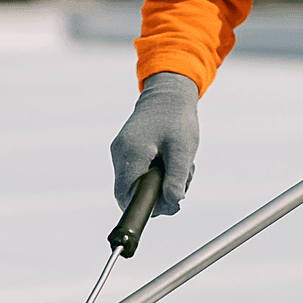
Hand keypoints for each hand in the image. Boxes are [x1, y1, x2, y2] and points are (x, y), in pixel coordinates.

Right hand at [110, 72, 198, 215]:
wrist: (168, 94)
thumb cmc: (177, 119)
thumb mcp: (183, 149)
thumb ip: (177, 178)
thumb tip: (172, 203)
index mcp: (131, 152)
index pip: (126, 195)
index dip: (144, 207)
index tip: (169, 205)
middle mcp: (119, 153)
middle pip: (131, 192)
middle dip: (159, 195)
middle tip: (183, 182)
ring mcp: (120, 152)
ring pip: (136, 184)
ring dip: (160, 184)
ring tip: (181, 168)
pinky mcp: (125, 151)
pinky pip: (137, 173)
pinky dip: (155, 174)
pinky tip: (171, 163)